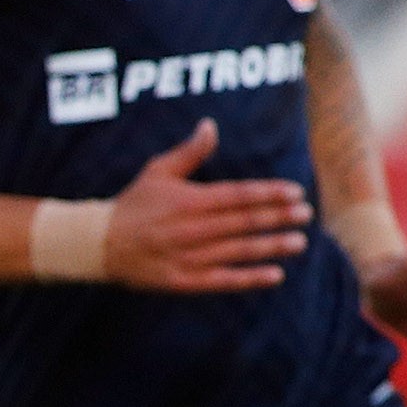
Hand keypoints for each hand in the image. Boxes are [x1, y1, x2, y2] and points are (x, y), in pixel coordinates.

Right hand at [104, 121, 312, 291]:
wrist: (99, 244)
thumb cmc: (133, 204)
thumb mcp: (157, 172)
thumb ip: (189, 152)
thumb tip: (211, 125)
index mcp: (189, 200)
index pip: (238, 195)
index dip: (269, 194)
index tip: (295, 193)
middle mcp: (192, 228)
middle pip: (244, 222)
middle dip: (278, 217)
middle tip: (306, 214)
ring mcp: (189, 256)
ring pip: (239, 250)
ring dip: (271, 246)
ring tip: (299, 242)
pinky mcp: (184, 280)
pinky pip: (223, 280)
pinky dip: (249, 278)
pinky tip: (274, 275)